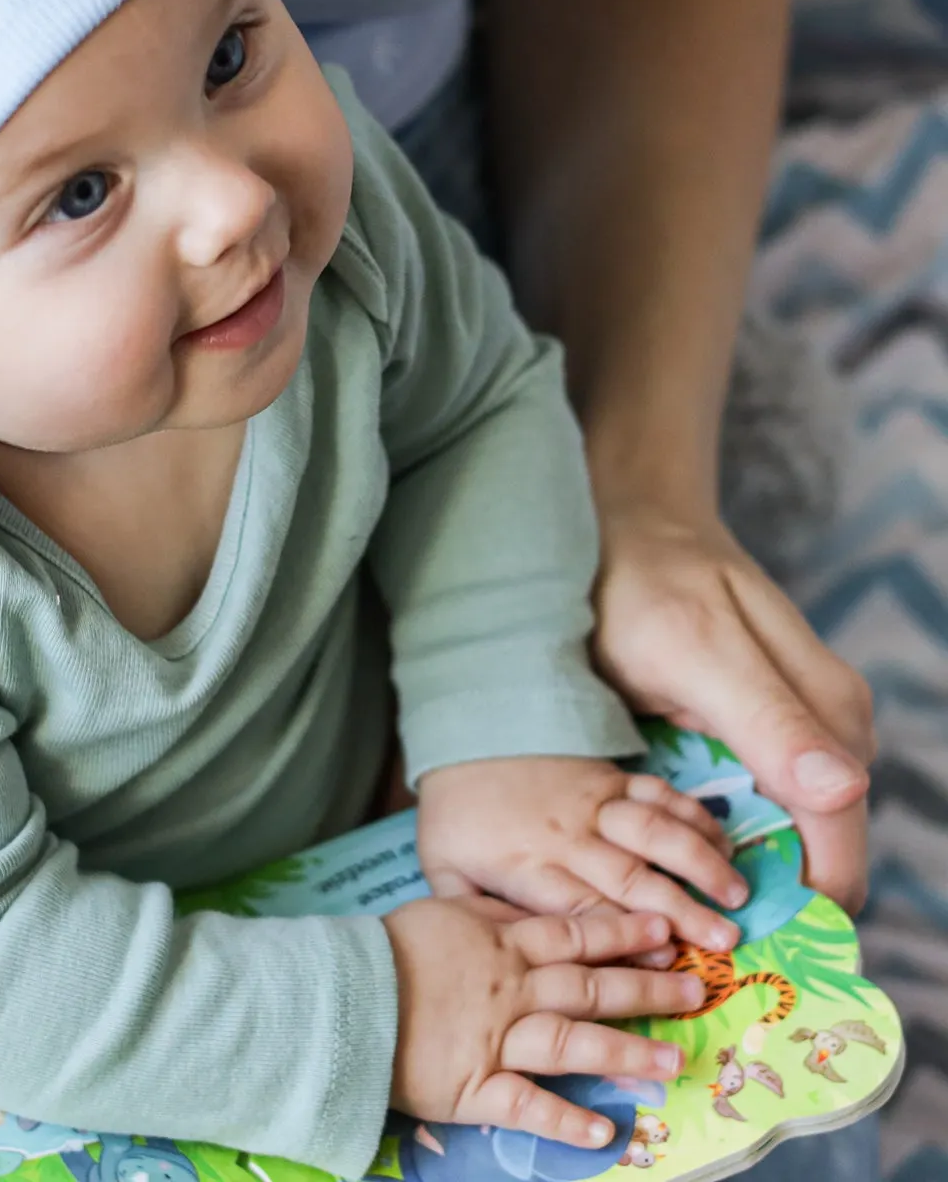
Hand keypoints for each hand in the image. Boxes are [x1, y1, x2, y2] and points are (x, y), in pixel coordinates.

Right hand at [385, 900, 701, 1146]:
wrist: (341, 993)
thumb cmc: (391, 950)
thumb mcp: (442, 913)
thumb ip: (493, 917)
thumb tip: (534, 910)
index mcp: (500, 947)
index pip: (573, 937)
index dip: (622, 935)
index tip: (666, 932)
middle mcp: (509, 992)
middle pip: (588, 988)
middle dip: (646, 990)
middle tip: (696, 991)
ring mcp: (496, 1041)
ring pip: (570, 1043)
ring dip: (625, 1053)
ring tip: (674, 1061)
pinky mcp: (475, 1087)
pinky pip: (526, 1105)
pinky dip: (565, 1119)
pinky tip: (605, 1132)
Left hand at [416, 755, 745, 950]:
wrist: (462, 737)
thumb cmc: (455, 818)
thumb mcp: (444, 873)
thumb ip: (476, 918)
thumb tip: (509, 964)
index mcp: (529, 867)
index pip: (586, 909)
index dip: (629, 937)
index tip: (671, 964)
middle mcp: (567, 835)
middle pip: (630, 875)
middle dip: (682, 908)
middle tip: (727, 938)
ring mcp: (592, 801)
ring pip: (653, 829)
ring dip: (699, 859)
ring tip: (738, 891)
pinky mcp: (608, 775)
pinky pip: (657, 791)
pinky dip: (693, 813)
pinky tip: (723, 839)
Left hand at [589, 497, 873, 910]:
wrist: (623, 521)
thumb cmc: (647, 577)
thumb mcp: (689, 644)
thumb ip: (763, 714)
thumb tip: (843, 790)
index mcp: (827, 713)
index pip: (838, 839)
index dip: (799, 901)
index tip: (738, 946)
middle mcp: (827, 728)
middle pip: (818, 844)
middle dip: (766, 892)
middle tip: (690, 931)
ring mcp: (796, 729)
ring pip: (789, 828)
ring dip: (742, 865)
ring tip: (673, 897)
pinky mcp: (758, 729)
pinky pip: (759, 799)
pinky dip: (723, 828)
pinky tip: (672, 845)